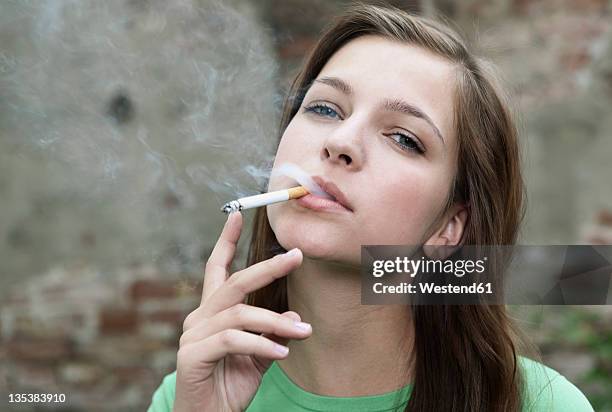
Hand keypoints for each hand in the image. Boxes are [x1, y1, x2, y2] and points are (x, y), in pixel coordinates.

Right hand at [173, 212, 310, 411]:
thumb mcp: (260, 356)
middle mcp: (199, 317)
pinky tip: (281, 355)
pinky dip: (260, 345)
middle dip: (267, 268)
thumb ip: (274, 335)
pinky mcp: (192, 354)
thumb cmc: (230, 385)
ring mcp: (192, 335)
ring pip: (239, 313)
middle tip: (296, 257)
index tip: (237, 215)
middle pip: (234, 282)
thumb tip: (297, 319)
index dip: (226, 241)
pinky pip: (232, 340)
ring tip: (304, 332)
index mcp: (212, 312)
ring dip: (275, 322)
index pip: (216, 269)